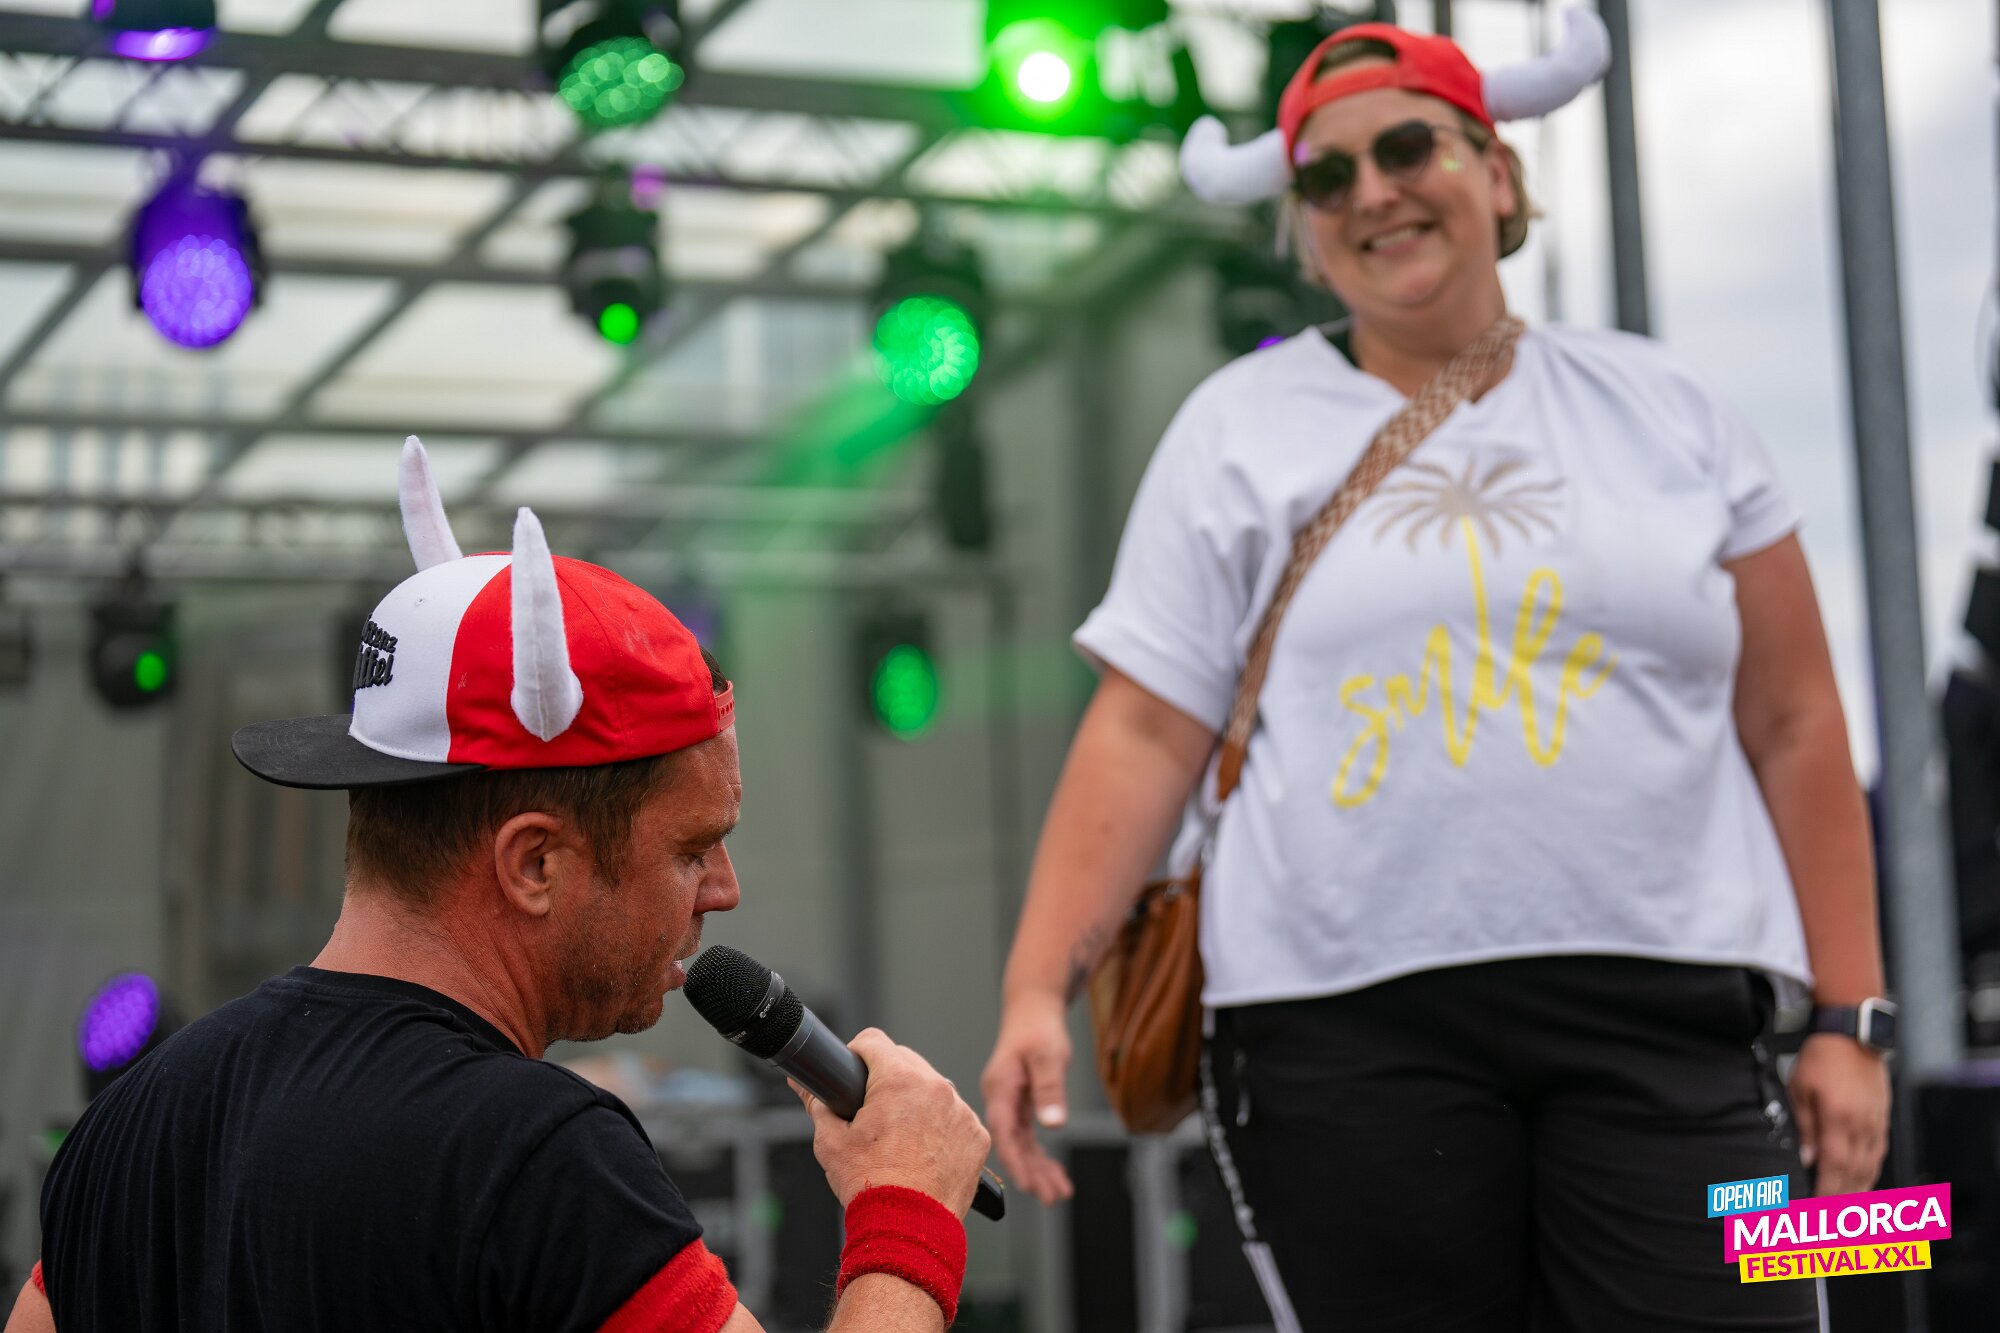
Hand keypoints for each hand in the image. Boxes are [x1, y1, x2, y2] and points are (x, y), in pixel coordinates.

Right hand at [795, 1028, 990, 1216]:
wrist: (908, 1229)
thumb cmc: (872, 1187)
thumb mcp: (831, 1142)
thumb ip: (817, 1104)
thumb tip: (803, 1085)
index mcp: (899, 1081)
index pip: (873, 1041)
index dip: (856, 1053)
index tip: (852, 1071)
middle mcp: (936, 1088)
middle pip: (906, 1061)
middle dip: (887, 1077)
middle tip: (871, 1109)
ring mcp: (960, 1111)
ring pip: (933, 1088)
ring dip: (916, 1100)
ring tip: (898, 1134)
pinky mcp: (976, 1135)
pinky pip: (955, 1116)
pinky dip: (941, 1125)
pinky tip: (923, 1149)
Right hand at [980, 994, 1074, 1203]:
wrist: (1032, 1009)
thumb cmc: (1038, 1028)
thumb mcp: (1049, 1056)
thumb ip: (1050, 1090)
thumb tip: (1053, 1126)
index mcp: (999, 1088)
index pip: (1003, 1132)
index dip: (1014, 1160)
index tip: (1027, 1185)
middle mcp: (1000, 1100)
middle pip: (1012, 1144)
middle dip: (1031, 1173)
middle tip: (1051, 1197)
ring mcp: (1008, 1104)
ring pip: (1021, 1144)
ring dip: (1038, 1169)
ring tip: (1058, 1193)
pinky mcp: (1020, 1105)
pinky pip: (1028, 1137)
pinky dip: (1040, 1155)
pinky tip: (1054, 1173)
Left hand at [1788, 1034, 1889, 1196]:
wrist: (1852, 1035)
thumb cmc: (1821, 1059)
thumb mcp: (1800, 1089)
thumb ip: (1805, 1127)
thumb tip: (1807, 1160)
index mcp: (1839, 1119)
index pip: (1835, 1167)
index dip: (1827, 1192)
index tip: (1817, 1210)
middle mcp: (1862, 1126)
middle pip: (1855, 1174)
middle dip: (1843, 1200)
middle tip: (1830, 1220)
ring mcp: (1875, 1124)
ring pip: (1870, 1168)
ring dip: (1858, 1191)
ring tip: (1846, 1212)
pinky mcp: (1881, 1120)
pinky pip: (1878, 1155)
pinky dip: (1870, 1173)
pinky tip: (1861, 1183)